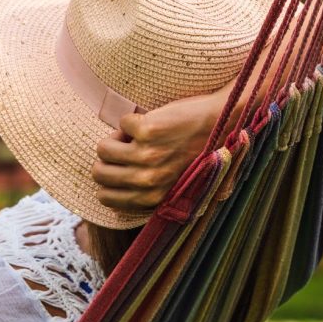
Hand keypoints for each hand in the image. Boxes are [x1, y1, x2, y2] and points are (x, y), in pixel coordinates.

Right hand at [91, 92, 226, 210]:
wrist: (222, 123)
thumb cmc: (201, 154)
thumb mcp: (177, 186)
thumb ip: (150, 196)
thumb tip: (111, 201)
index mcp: (153, 198)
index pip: (106, 198)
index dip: (108, 180)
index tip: (119, 167)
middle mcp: (149, 181)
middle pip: (99, 173)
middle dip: (107, 158)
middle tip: (125, 148)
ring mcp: (147, 155)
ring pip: (104, 148)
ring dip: (116, 138)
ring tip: (136, 135)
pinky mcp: (148, 130)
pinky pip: (122, 123)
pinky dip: (133, 120)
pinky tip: (152, 121)